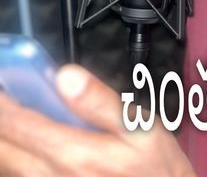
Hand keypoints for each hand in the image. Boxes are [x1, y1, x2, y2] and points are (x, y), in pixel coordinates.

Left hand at [0, 64, 194, 175]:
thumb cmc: (155, 166)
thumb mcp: (138, 126)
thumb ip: (100, 102)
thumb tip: (65, 76)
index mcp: (73, 153)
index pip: (19, 124)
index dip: (2, 101)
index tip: (2, 79)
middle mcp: (53, 176)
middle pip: (4, 147)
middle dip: (1, 119)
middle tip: (7, 95)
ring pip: (8, 165)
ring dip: (4, 139)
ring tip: (13, 116)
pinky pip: (22, 175)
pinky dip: (15, 158)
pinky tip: (26, 144)